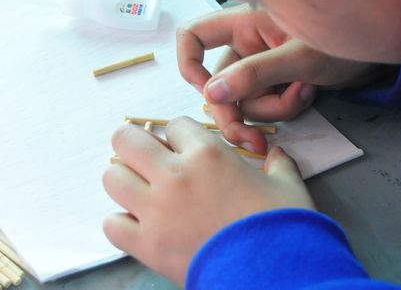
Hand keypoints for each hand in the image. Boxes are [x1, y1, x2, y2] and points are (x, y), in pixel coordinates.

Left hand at [102, 118, 313, 286]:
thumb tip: (277, 155)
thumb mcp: (288, 186)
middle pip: (127, 139)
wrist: (273, 275)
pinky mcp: (147, 245)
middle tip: (149, 156)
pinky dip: (122, 222)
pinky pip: (112, 224)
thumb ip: (278, 163)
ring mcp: (156, 210)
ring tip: (143, 189)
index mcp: (209, 154)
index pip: (175, 125)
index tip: (188, 148)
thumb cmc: (282, 227)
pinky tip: (141, 224)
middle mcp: (175, 175)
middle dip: (135, 143)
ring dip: (125, 180)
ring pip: (112, 178)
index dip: (182, 135)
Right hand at [177, 4, 380, 151]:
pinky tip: (310, 91)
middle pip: (219, 84)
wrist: (379, 46)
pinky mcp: (279, 81)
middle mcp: (247, 43)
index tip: (208, 92)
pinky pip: (267, 105)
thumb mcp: (299, 57)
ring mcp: (263, 65)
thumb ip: (255, 74)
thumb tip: (211, 94)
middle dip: (237, 114)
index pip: (193, 35)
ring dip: (274, 108)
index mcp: (244, 23)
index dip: (189, 64)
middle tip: (252, 141)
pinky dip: (286, 107)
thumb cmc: (344, 35)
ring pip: (246, 101)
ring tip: (305, 90)